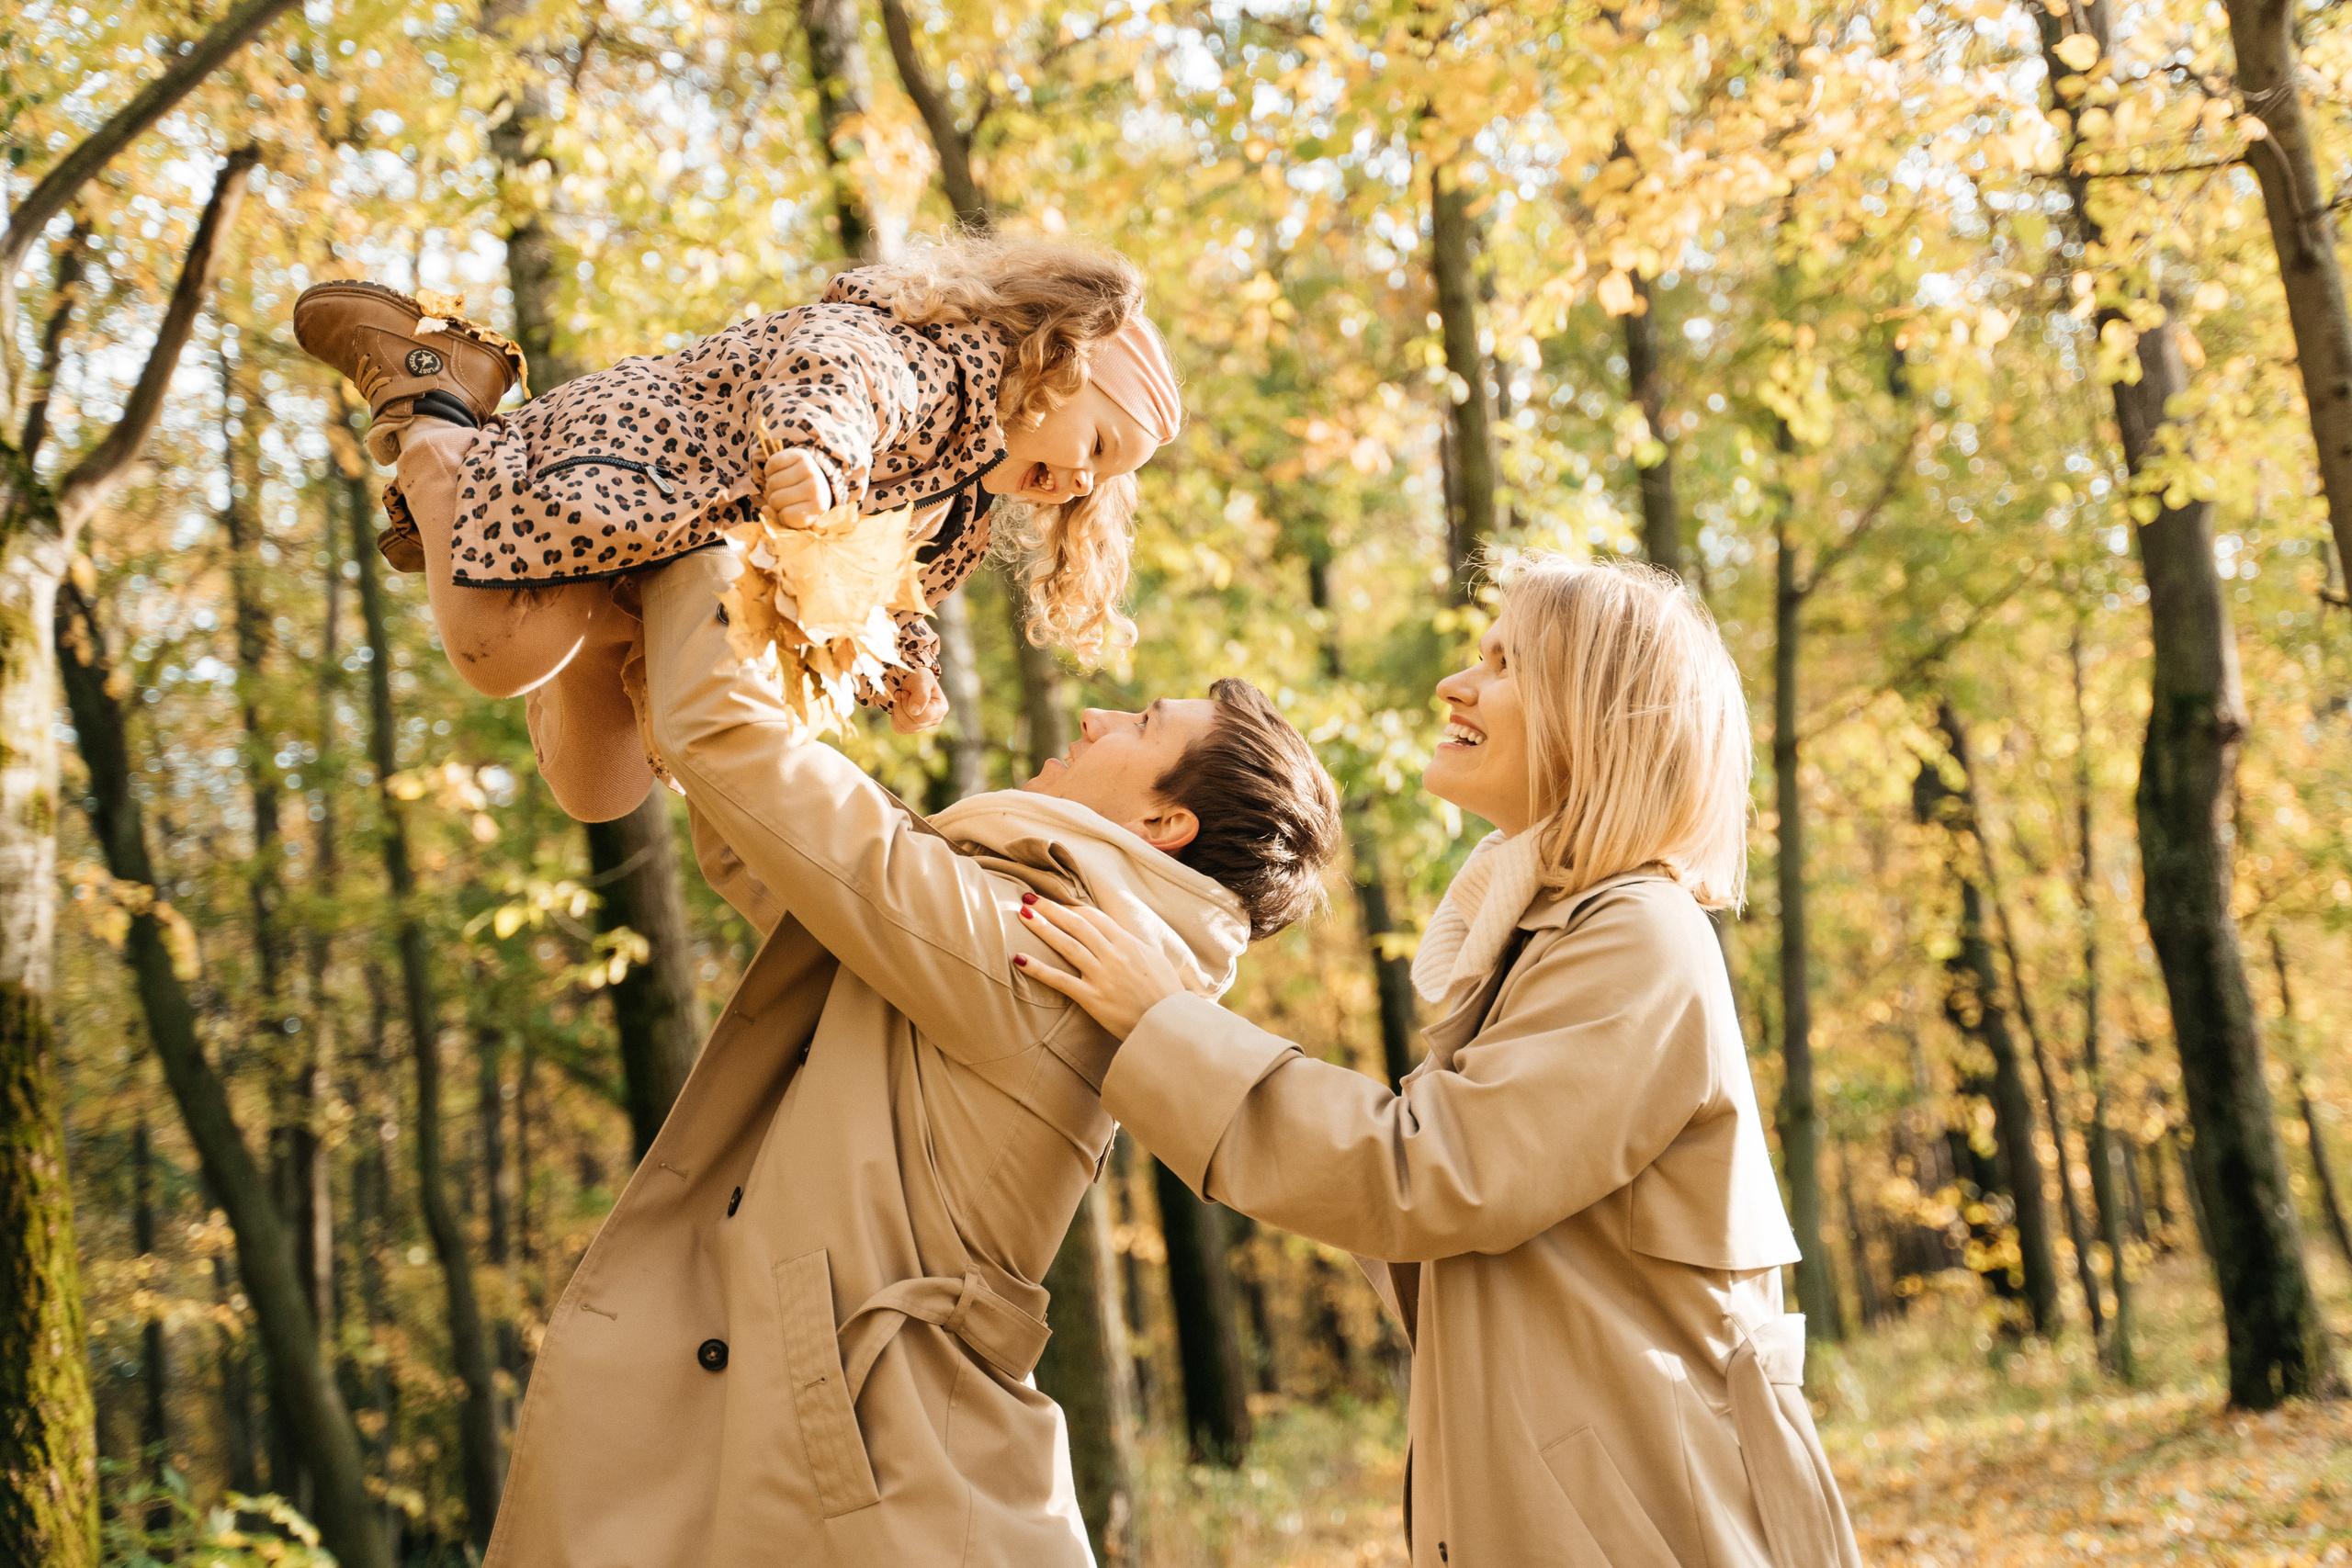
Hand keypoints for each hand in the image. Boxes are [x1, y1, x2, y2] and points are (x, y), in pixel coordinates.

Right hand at [761, 446, 833, 526]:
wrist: (820, 480)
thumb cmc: (803, 503)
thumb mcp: (796, 517)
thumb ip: (778, 520)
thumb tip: (764, 509)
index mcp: (818, 508)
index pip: (786, 516)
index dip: (782, 515)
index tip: (790, 510)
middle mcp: (816, 488)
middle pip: (776, 500)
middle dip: (774, 500)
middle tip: (783, 496)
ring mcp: (809, 470)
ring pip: (772, 482)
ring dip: (771, 486)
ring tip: (782, 486)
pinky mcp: (801, 455)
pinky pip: (772, 464)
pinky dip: (770, 470)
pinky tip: (779, 473)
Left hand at [889, 668, 949, 734]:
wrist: (911, 680)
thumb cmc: (919, 678)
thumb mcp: (922, 679)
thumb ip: (921, 694)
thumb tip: (915, 712)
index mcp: (941, 708)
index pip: (923, 716)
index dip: (909, 705)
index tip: (905, 692)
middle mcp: (935, 720)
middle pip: (913, 723)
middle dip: (902, 706)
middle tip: (902, 693)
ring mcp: (923, 726)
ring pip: (905, 727)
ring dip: (898, 710)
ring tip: (900, 697)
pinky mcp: (912, 729)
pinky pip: (899, 728)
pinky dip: (895, 717)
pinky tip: (899, 706)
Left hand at [1013, 896, 1186, 1038]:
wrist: (1170, 1023)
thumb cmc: (1167, 994)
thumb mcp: (1156, 960)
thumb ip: (1135, 946)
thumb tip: (1122, 937)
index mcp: (1129, 943)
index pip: (1095, 918)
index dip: (1072, 908)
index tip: (1055, 903)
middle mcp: (1113, 955)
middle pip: (1076, 925)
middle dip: (1051, 909)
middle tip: (1029, 898)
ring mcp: (1102, 976)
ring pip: (1066, 945)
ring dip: (1042, 928)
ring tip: (1023, 915)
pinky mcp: (1092, 998)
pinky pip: (1061, 980)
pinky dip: (1039, 969)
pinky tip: (1019, 959)